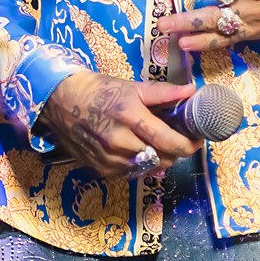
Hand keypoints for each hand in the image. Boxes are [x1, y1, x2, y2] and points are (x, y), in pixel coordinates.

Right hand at [40, 72, 195, 177]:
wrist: (61, 101)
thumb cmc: (99, 91)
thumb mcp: (132, 87)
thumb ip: (163, 93)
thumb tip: (191, 91)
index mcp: (130, 118)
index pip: (169, 141)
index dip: (189, 144)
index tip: (197, 139)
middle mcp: (120, 142)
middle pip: (162, 159)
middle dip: (176, 152)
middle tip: (179, 139)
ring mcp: (109, 159)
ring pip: (148, 169)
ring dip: (159, 159)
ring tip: (158, 144)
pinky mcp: (101, 169)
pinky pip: (131, 173)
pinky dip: (141, 164)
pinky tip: (139, 150)